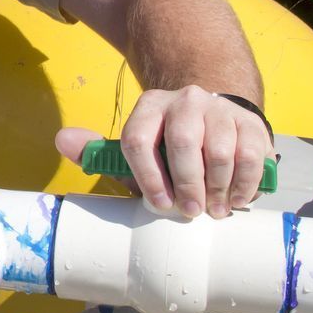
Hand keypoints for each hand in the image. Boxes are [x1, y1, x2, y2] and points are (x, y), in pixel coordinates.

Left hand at [56, 86, 271, 219]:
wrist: (217, 126)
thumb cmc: (169, 151)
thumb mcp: (135, 153)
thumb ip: (98, 152)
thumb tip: (61, 140)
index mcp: (150, 107)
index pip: (138, 139)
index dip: (147, 176)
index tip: (159, 204)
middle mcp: (185, 100)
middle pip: (182, 143)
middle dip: (185, 185)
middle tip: (189, 212)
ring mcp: (220, 109)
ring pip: (218, 151)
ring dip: (216, 189)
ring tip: (212, 210)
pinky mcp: (250, 122)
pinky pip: (250, 156)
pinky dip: (244, 185)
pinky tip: (234, 200)